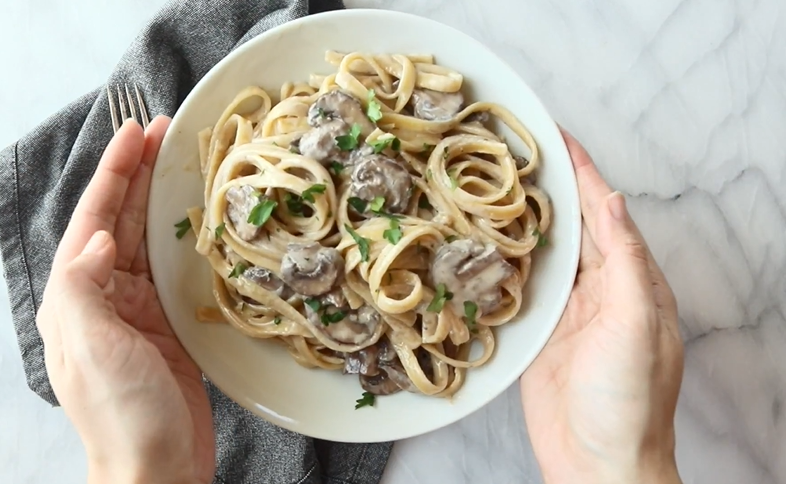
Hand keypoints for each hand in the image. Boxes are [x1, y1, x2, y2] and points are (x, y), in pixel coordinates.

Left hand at [37, 118, 214, 483]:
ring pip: (148, 241)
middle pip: (120, 223)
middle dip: (137, 176)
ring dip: (160, 201)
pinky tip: (198, 220)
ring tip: (180, 161)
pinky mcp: (169, 326)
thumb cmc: (121, 413)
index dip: (113, 174)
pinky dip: (184, 239)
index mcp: (76, 298)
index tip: (134, 133)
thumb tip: (98, 239)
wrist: (158, 467)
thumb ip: (83, 286)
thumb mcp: (88, 346)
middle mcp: (104, 298)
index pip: (92, 221)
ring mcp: (138, 312)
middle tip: (163, 132)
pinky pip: (174, 270)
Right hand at [520, 131, 683, 483]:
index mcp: (632, 281)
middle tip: (515, 149)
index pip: (605, 212)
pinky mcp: (538, 335)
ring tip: (494, 183)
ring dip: (524, 219)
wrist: (598, 464)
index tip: (557, 135)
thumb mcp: (637, 324)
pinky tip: (486, 244)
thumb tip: (613, 203)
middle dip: (550, 185)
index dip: (583, 172)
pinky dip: (505, 261)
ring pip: (545, 253)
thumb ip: (624, 262)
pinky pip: (521, 288)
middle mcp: (600, 290)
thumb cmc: (627, 401)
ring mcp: (567, 313)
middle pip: (573, 225)